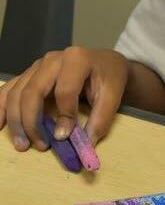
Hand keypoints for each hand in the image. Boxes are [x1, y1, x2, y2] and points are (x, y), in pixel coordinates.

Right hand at [0, 47, 129, 151]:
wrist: (105, 62)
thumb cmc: (109, 77)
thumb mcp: (114, 95)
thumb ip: (101, 118)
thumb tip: (84, 144)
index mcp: (76, 59)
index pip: (64, 91)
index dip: (64, 116)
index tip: (64, 137)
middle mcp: (52, 59)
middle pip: (32, 91)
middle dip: (31, 122)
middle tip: (39, 146)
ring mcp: (37, 66)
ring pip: (17, 92)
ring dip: (15, 120)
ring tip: (22, 144)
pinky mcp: (29, 74)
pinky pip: (9, 89)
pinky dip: (1, 107)